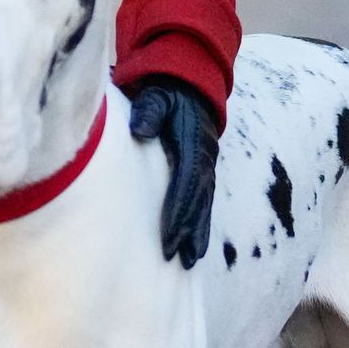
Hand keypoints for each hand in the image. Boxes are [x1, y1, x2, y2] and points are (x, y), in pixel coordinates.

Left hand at [126, 76, 218, 269]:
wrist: (190, 85)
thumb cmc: (165, 94)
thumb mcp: (156, 96)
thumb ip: (148, 110)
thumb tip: (140, 130)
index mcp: (193, 143)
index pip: (188, 181)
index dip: (180, 208)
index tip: (170, 232)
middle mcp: (205, 158)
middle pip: (198, 199)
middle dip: (187, 229)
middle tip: (175, 256)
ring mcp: (208, 166)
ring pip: (205, 205)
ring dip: (199, 233)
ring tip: (191, 262)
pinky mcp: (205, 172)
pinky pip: (205, 202)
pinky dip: (202, 225)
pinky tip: (196, 246)